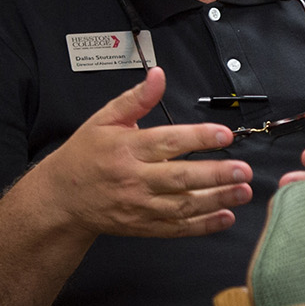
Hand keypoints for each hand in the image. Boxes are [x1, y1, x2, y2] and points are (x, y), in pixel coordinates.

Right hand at [41, 67, 252, 238]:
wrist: (62, 199)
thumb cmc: (84, 157)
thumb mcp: (104, 120)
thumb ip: (136, 100)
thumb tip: (158, 76)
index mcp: (127, 149)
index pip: (168, 142)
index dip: (198, 138)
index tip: (223, 135)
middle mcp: (135, 179)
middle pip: (180, 178)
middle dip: (215, 175)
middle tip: (242, 170)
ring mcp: (140, 206)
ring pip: (183, 206)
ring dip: (217, 200)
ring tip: (242, 191)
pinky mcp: (143, 227)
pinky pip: (178, 229)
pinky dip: (204, 226)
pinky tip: (225, 216)